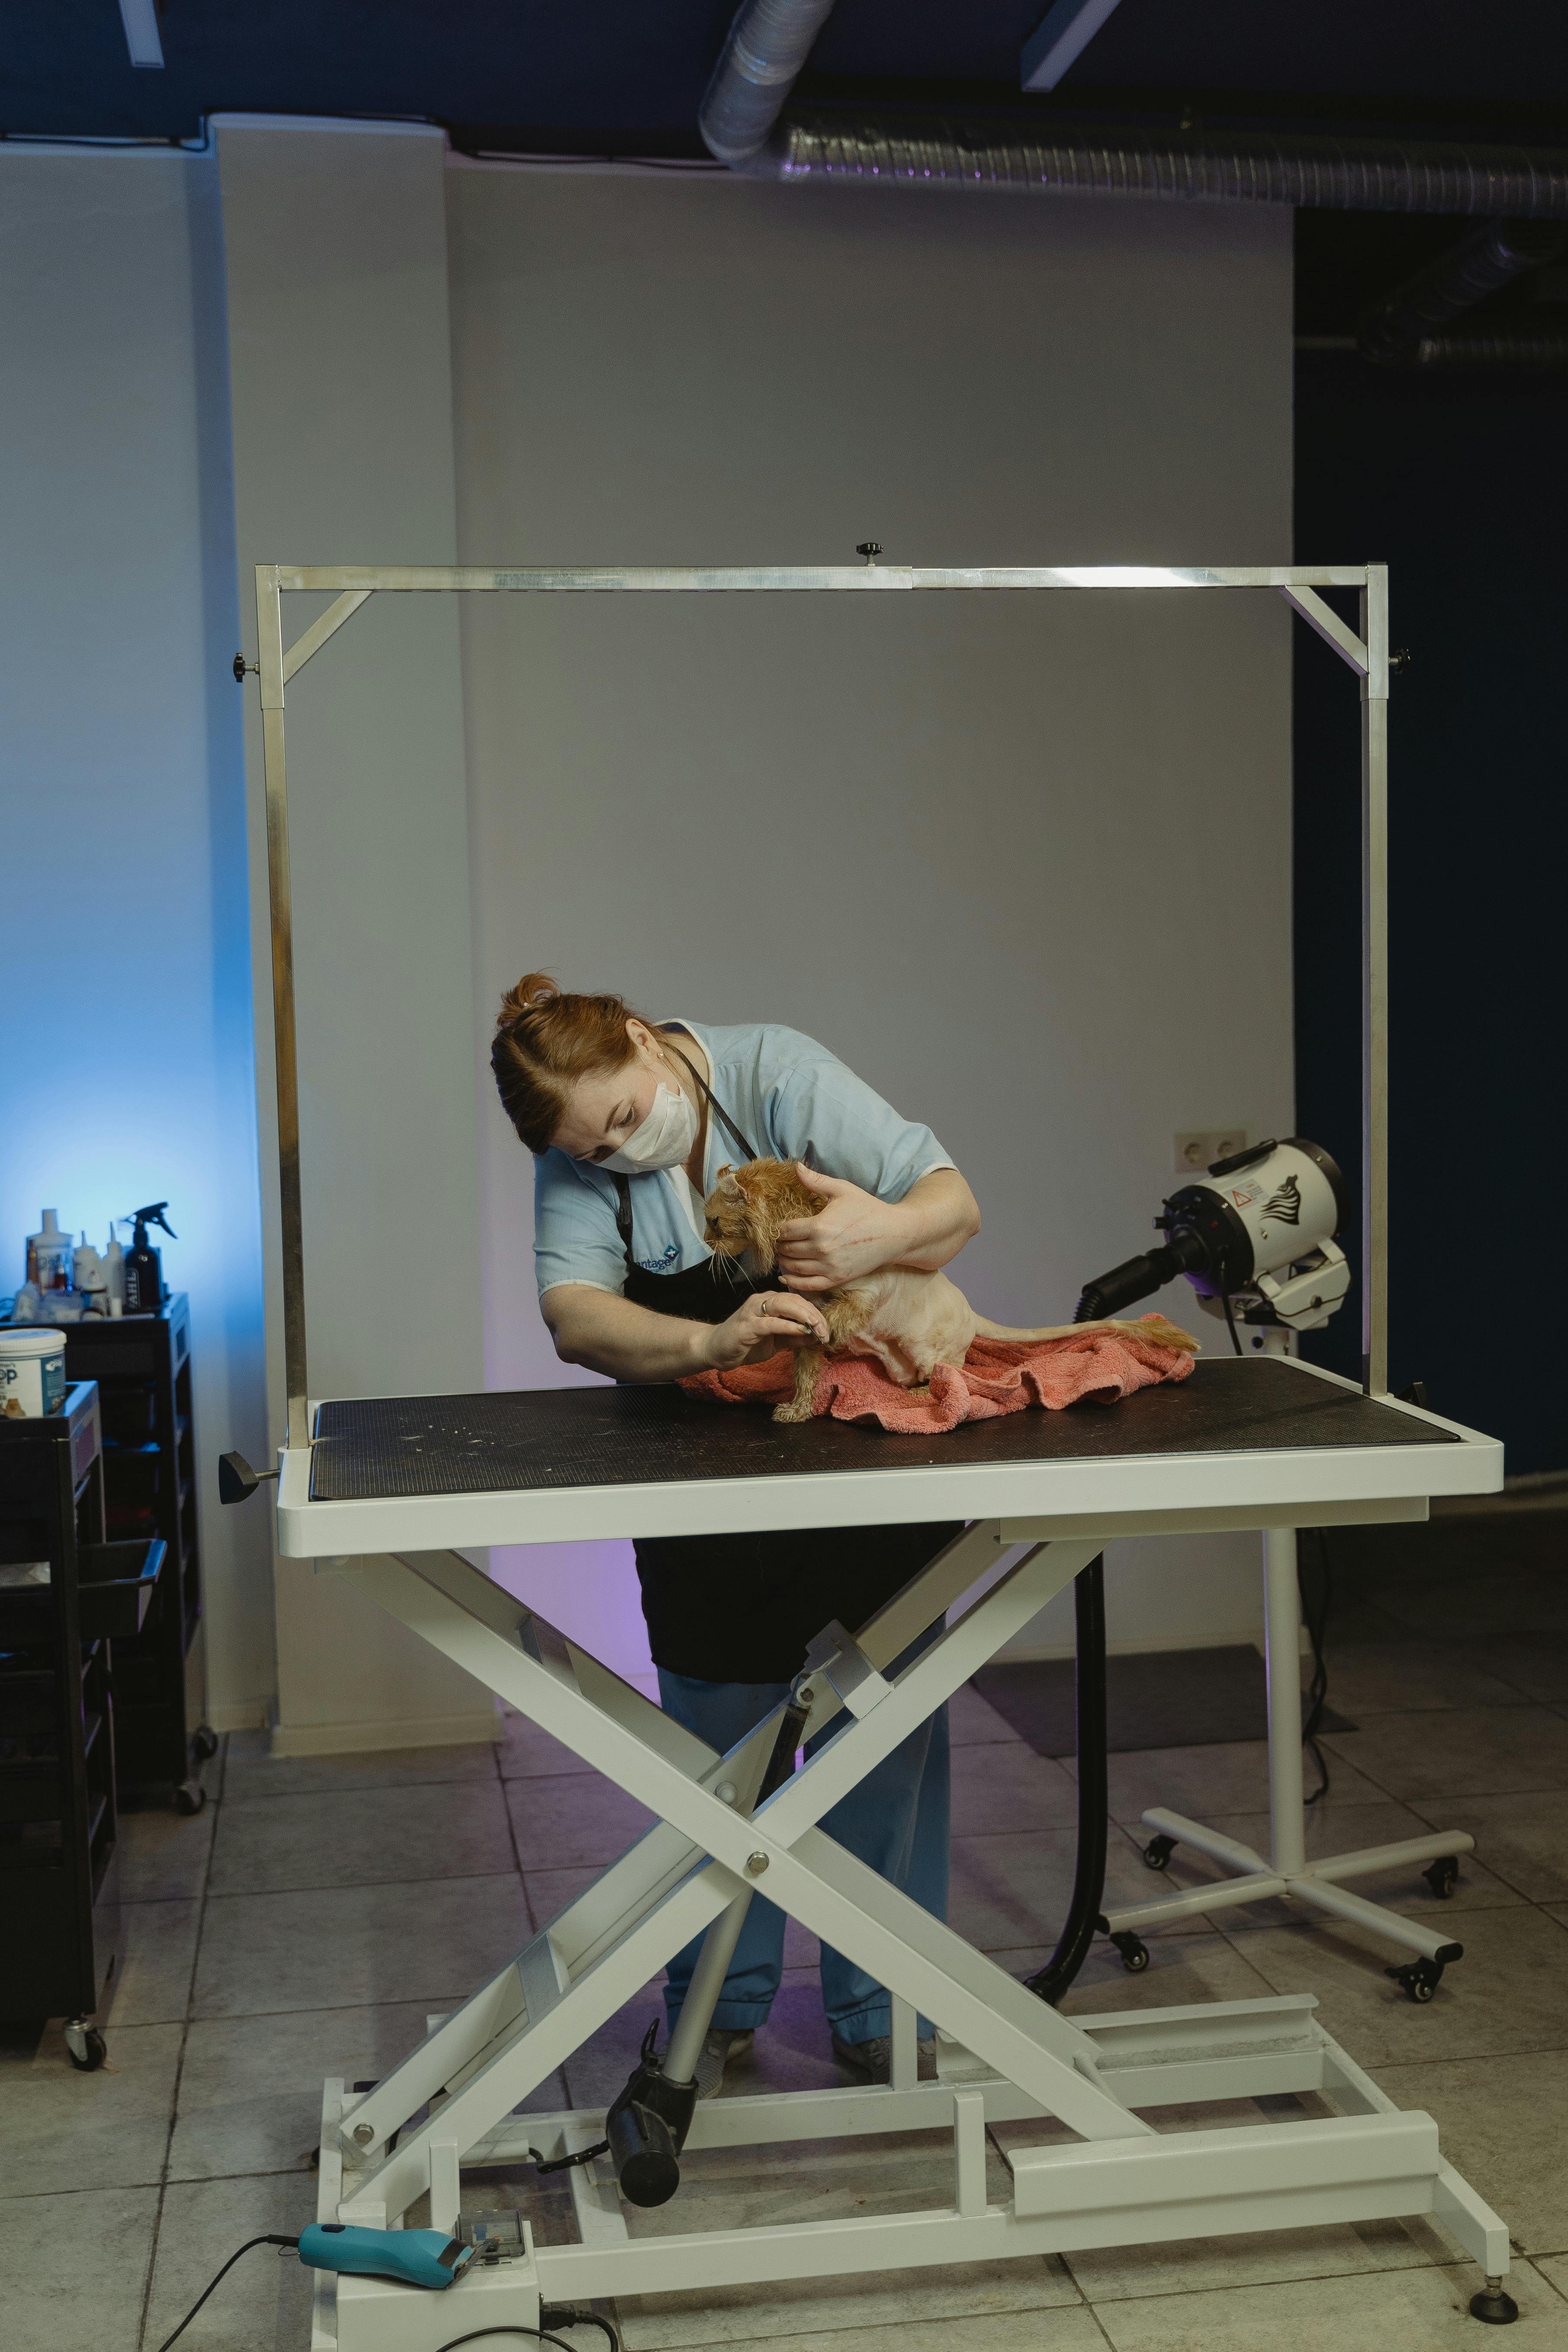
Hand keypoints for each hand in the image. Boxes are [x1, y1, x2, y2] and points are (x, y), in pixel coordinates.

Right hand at [705, 1287, 829, 1370]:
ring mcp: (752, 1312)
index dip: (815, 1313)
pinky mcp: (746, 1326)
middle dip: (814, 1314)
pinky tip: (801, 1331)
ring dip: (804, 1317)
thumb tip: (817, 1336)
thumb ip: (794, 1336)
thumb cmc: (745, 1343)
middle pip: (794, 1300)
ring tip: (818, 1329)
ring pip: (784, 1305)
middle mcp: (761, 1301)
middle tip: (826, 1331)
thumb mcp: (776, 1341)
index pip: (798, 1301)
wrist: (715, 1350)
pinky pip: (771, 1323)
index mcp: (769, 1302)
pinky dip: (788, 1325)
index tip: (827, 1329)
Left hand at [775, 1165, 906, 1290]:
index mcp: (820, 1226)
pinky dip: (793, 1282)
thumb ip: (816, 1181)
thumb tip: (796, 1166)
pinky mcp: (838, 1278)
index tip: (778, 1227)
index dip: (778, 1229)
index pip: (785, 1230)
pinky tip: (786, 1276)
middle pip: (787, 1249)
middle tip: (779, 1241)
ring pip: (794, 1267)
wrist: (894, 1234)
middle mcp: (822, 1249)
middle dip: (780, 1244)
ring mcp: (830, 1266)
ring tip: (783, 1254)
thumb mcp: (842, 1190)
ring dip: (784, 1261)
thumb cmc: (868, 1209)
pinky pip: (808, 1284)